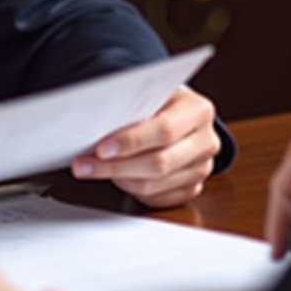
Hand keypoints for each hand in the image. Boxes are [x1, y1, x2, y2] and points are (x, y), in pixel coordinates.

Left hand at [71, 86, 219, 207]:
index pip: (164, 130)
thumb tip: (96, 118)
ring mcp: (201, 168)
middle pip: (159, 163)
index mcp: (198, 110)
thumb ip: (133, 104)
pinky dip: (131, 190)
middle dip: (116, 166)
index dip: (131, 141)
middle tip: (84, 165)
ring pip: (154, 185)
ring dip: (119, 179)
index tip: (101, 148)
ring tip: (92, 169)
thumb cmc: (160, 101)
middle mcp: (206, 141)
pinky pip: (157, 199)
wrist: (179, 113)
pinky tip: (116, 176)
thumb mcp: (151, 92)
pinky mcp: (191, 188)